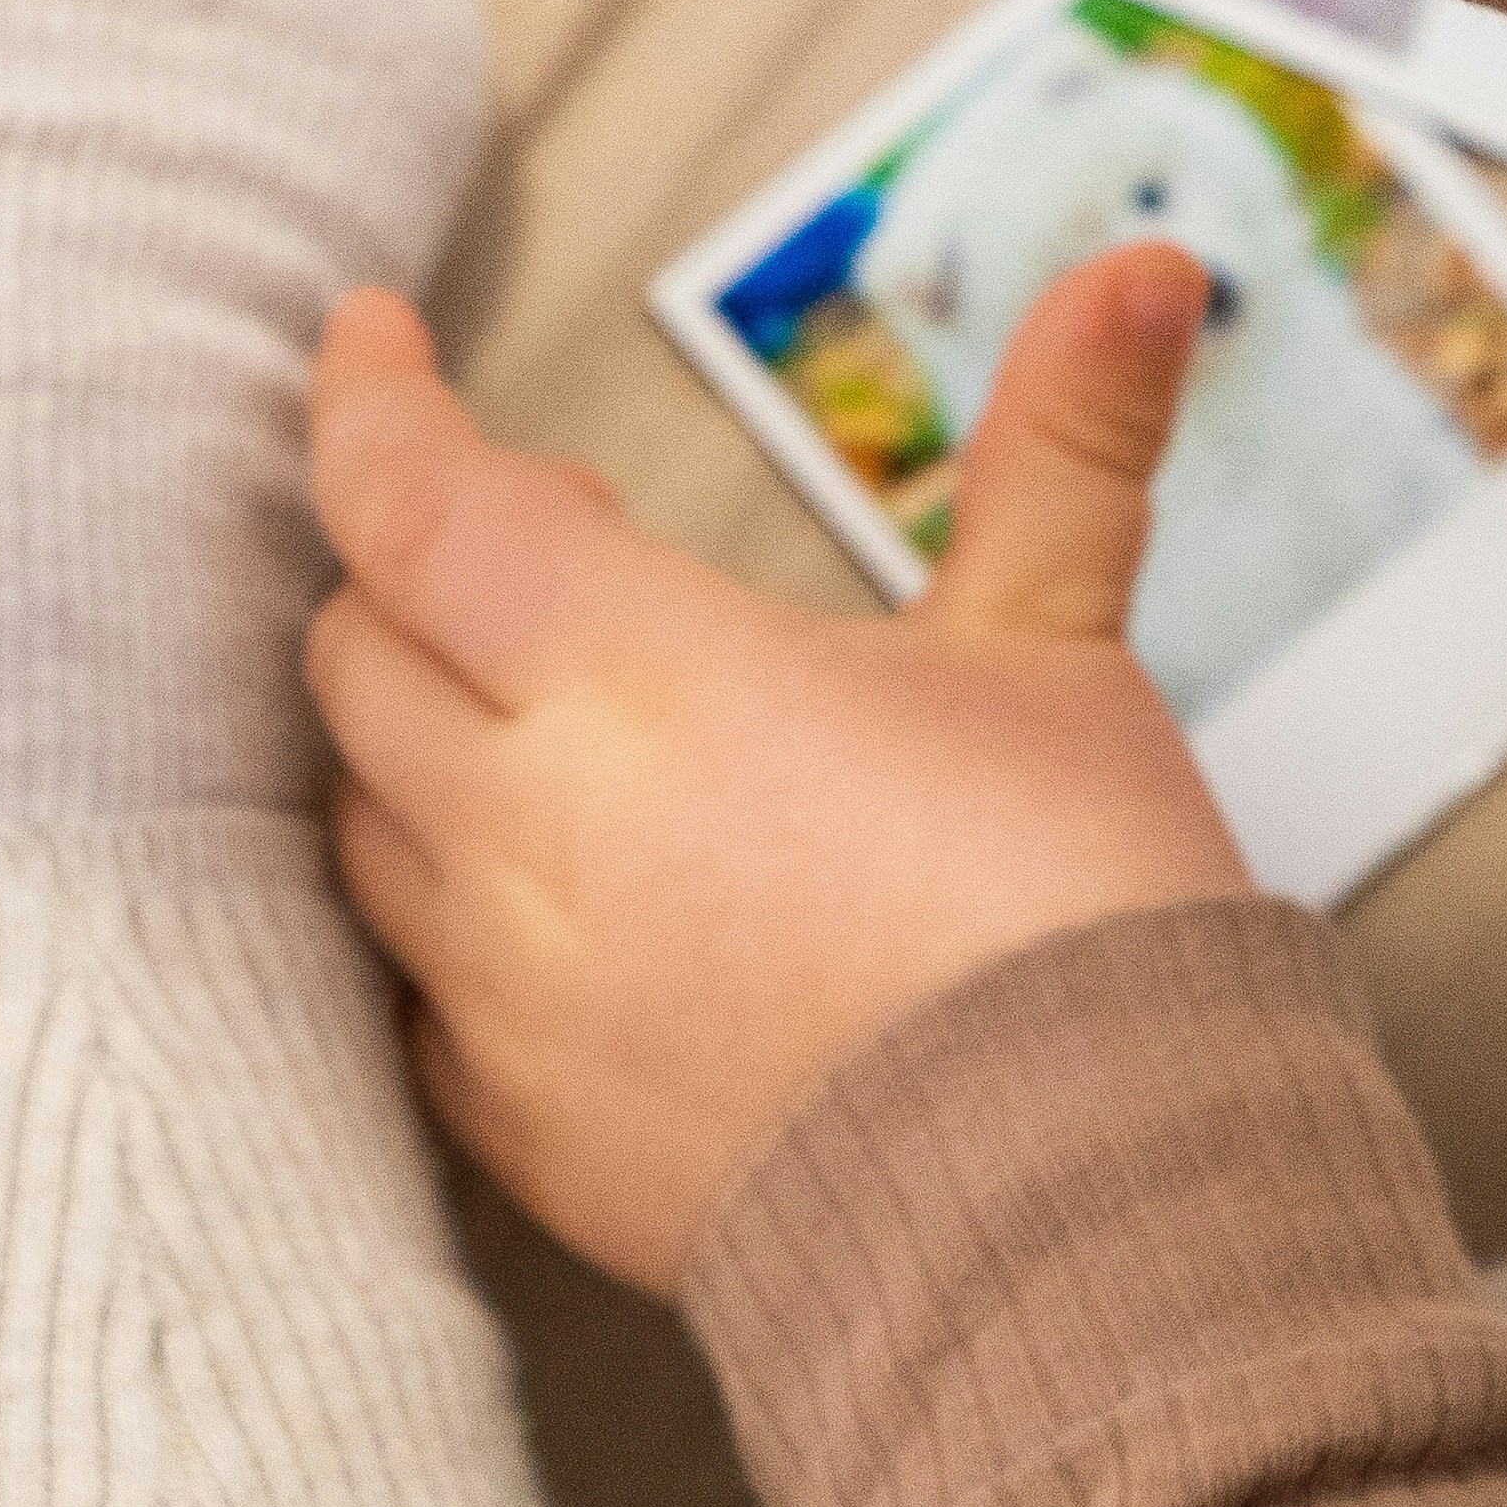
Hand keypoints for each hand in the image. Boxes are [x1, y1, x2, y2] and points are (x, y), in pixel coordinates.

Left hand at [304, 250, 1253, 1297]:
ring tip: (569, 721)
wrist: (1088, 1236)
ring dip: (423, 740)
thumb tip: (1147, 270)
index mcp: (633, 675)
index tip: (364, 338)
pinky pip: (414, 998)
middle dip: (422, 568)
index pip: (412, 500)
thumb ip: (1066, 445)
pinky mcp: (525, 1138)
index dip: (368, 403)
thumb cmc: (1070, 919)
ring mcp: (507, 997)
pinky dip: (448, 918)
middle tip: (573, 548)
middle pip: (359, 651)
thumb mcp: (1061, 650)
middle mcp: (526, 828)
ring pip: (366, 821)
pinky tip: (557, 905)